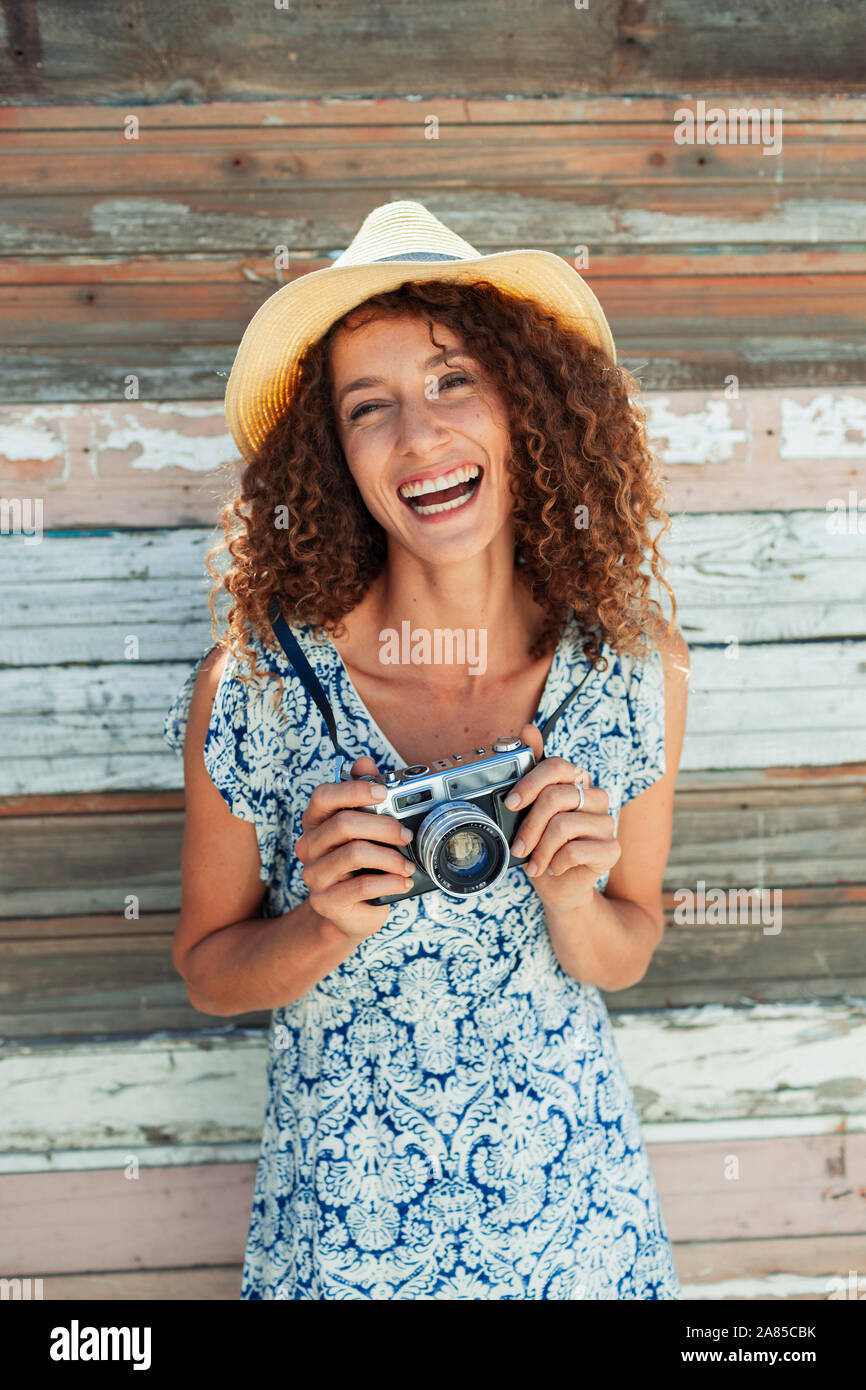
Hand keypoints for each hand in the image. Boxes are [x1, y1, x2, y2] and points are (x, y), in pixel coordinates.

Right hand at [294, 755, 415, 941]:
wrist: (351, 912)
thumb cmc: (360, 865)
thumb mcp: (364, 828)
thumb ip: (363, 793)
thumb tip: (363, 761)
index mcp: (315, 822)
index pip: (324, 796)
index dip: (354, 790)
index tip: (384, 792)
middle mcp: (308, 846)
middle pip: (344, 824)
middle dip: (384, 826)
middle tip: (406, 834)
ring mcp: (314, 875)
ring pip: (354, 854)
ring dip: (390, 857)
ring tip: (407, 864)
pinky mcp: (325, 901)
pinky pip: (362, 885)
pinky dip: (390, 881)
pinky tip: (402, 881)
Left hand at [506, 723, 620, 910]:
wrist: (558, 884)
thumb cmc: (543, 842)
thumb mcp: (530, 808)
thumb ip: (531, 769)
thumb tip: (528, 729)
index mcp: (577, 780)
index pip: (556, 766)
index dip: (530, 783)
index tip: (511, 804)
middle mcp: (596, 796)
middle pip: (556, 797)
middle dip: (530, 825)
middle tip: (518, 846)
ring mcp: (607, 823)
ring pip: (564, 826)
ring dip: (540, 849)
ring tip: (533, 862)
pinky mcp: (612, 849)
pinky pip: (576, 850)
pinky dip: (556, 862)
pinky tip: (553, 867)